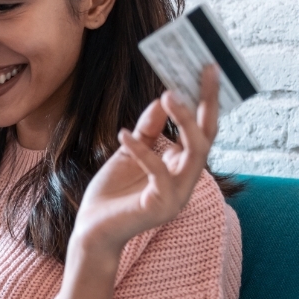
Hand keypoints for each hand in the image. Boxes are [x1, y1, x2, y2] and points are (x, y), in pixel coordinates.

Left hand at [72, 65, 220, 255]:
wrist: (91, 230)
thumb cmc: (112, 193)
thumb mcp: (129, 151)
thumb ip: (147, 129)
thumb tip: (162, 98)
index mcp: (182, 167)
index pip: (203, 130)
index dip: (207, 101)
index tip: (206, 69)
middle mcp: (187, 180)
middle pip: (207, 136)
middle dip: (207, 102)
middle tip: (204, 70)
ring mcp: (178, 195)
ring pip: (195, 152)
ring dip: (184, 120)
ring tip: (168, 94)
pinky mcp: (161, 206)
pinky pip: (158, 172)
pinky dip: (141, 150)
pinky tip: (123, 134)